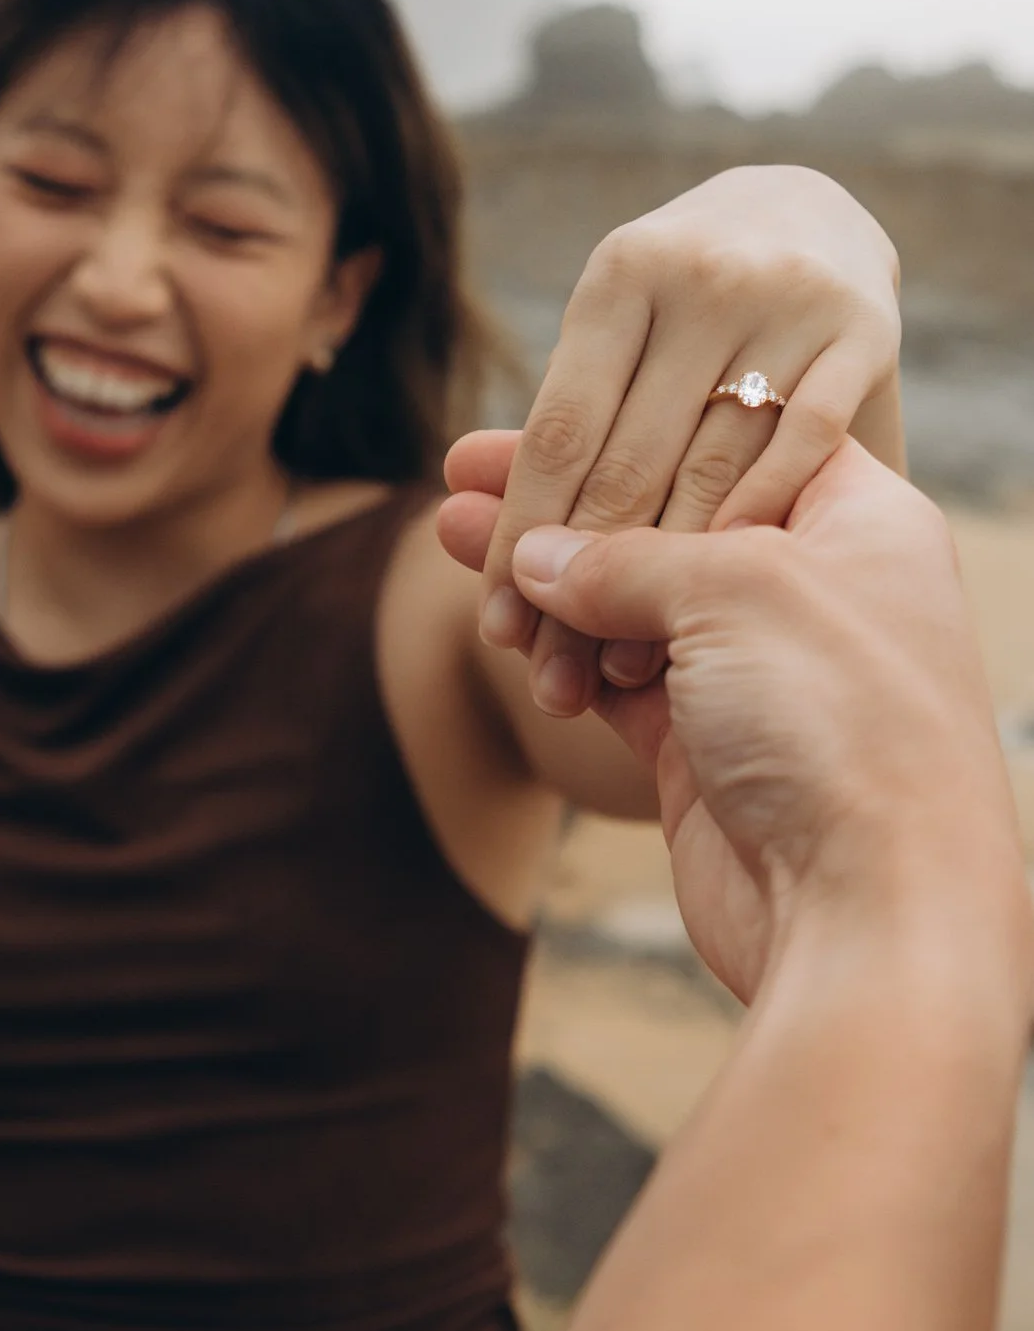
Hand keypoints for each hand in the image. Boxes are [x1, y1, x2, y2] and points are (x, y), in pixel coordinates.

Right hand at [447, 442, 1027, 1004]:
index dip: (633, 422)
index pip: (734, 437)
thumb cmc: (842, 723)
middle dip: (565, 504)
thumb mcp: (731, 587)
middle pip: (670, 520)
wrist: (872, 916)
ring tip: (458, 548)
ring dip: (551, 591)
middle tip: (463, 479)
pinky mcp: (713, 752)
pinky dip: (569, 667)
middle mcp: (817, 590)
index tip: (539, 414)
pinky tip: (512, 646)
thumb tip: (536, 554)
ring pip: (634, 607)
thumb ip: (623, 557)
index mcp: (860, 521)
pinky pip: (622, 684)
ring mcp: (764, 676)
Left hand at [473, 166, 901, 716]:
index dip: (522, 536)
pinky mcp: (866, 333)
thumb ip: (566, 421)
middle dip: (580, 581)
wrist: (810, 206)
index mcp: (619, 273)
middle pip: (628, 460)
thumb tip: (456, 503)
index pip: (558, 433)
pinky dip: (755, 521)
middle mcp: (702, 277)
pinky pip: (802, 450)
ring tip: (617, 667)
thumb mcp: (616, 330)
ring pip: (711, 468)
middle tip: (548, 671)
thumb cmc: (680, 304)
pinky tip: (718, 587)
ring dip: (663, 582)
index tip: (496, 622)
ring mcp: (790, 302)